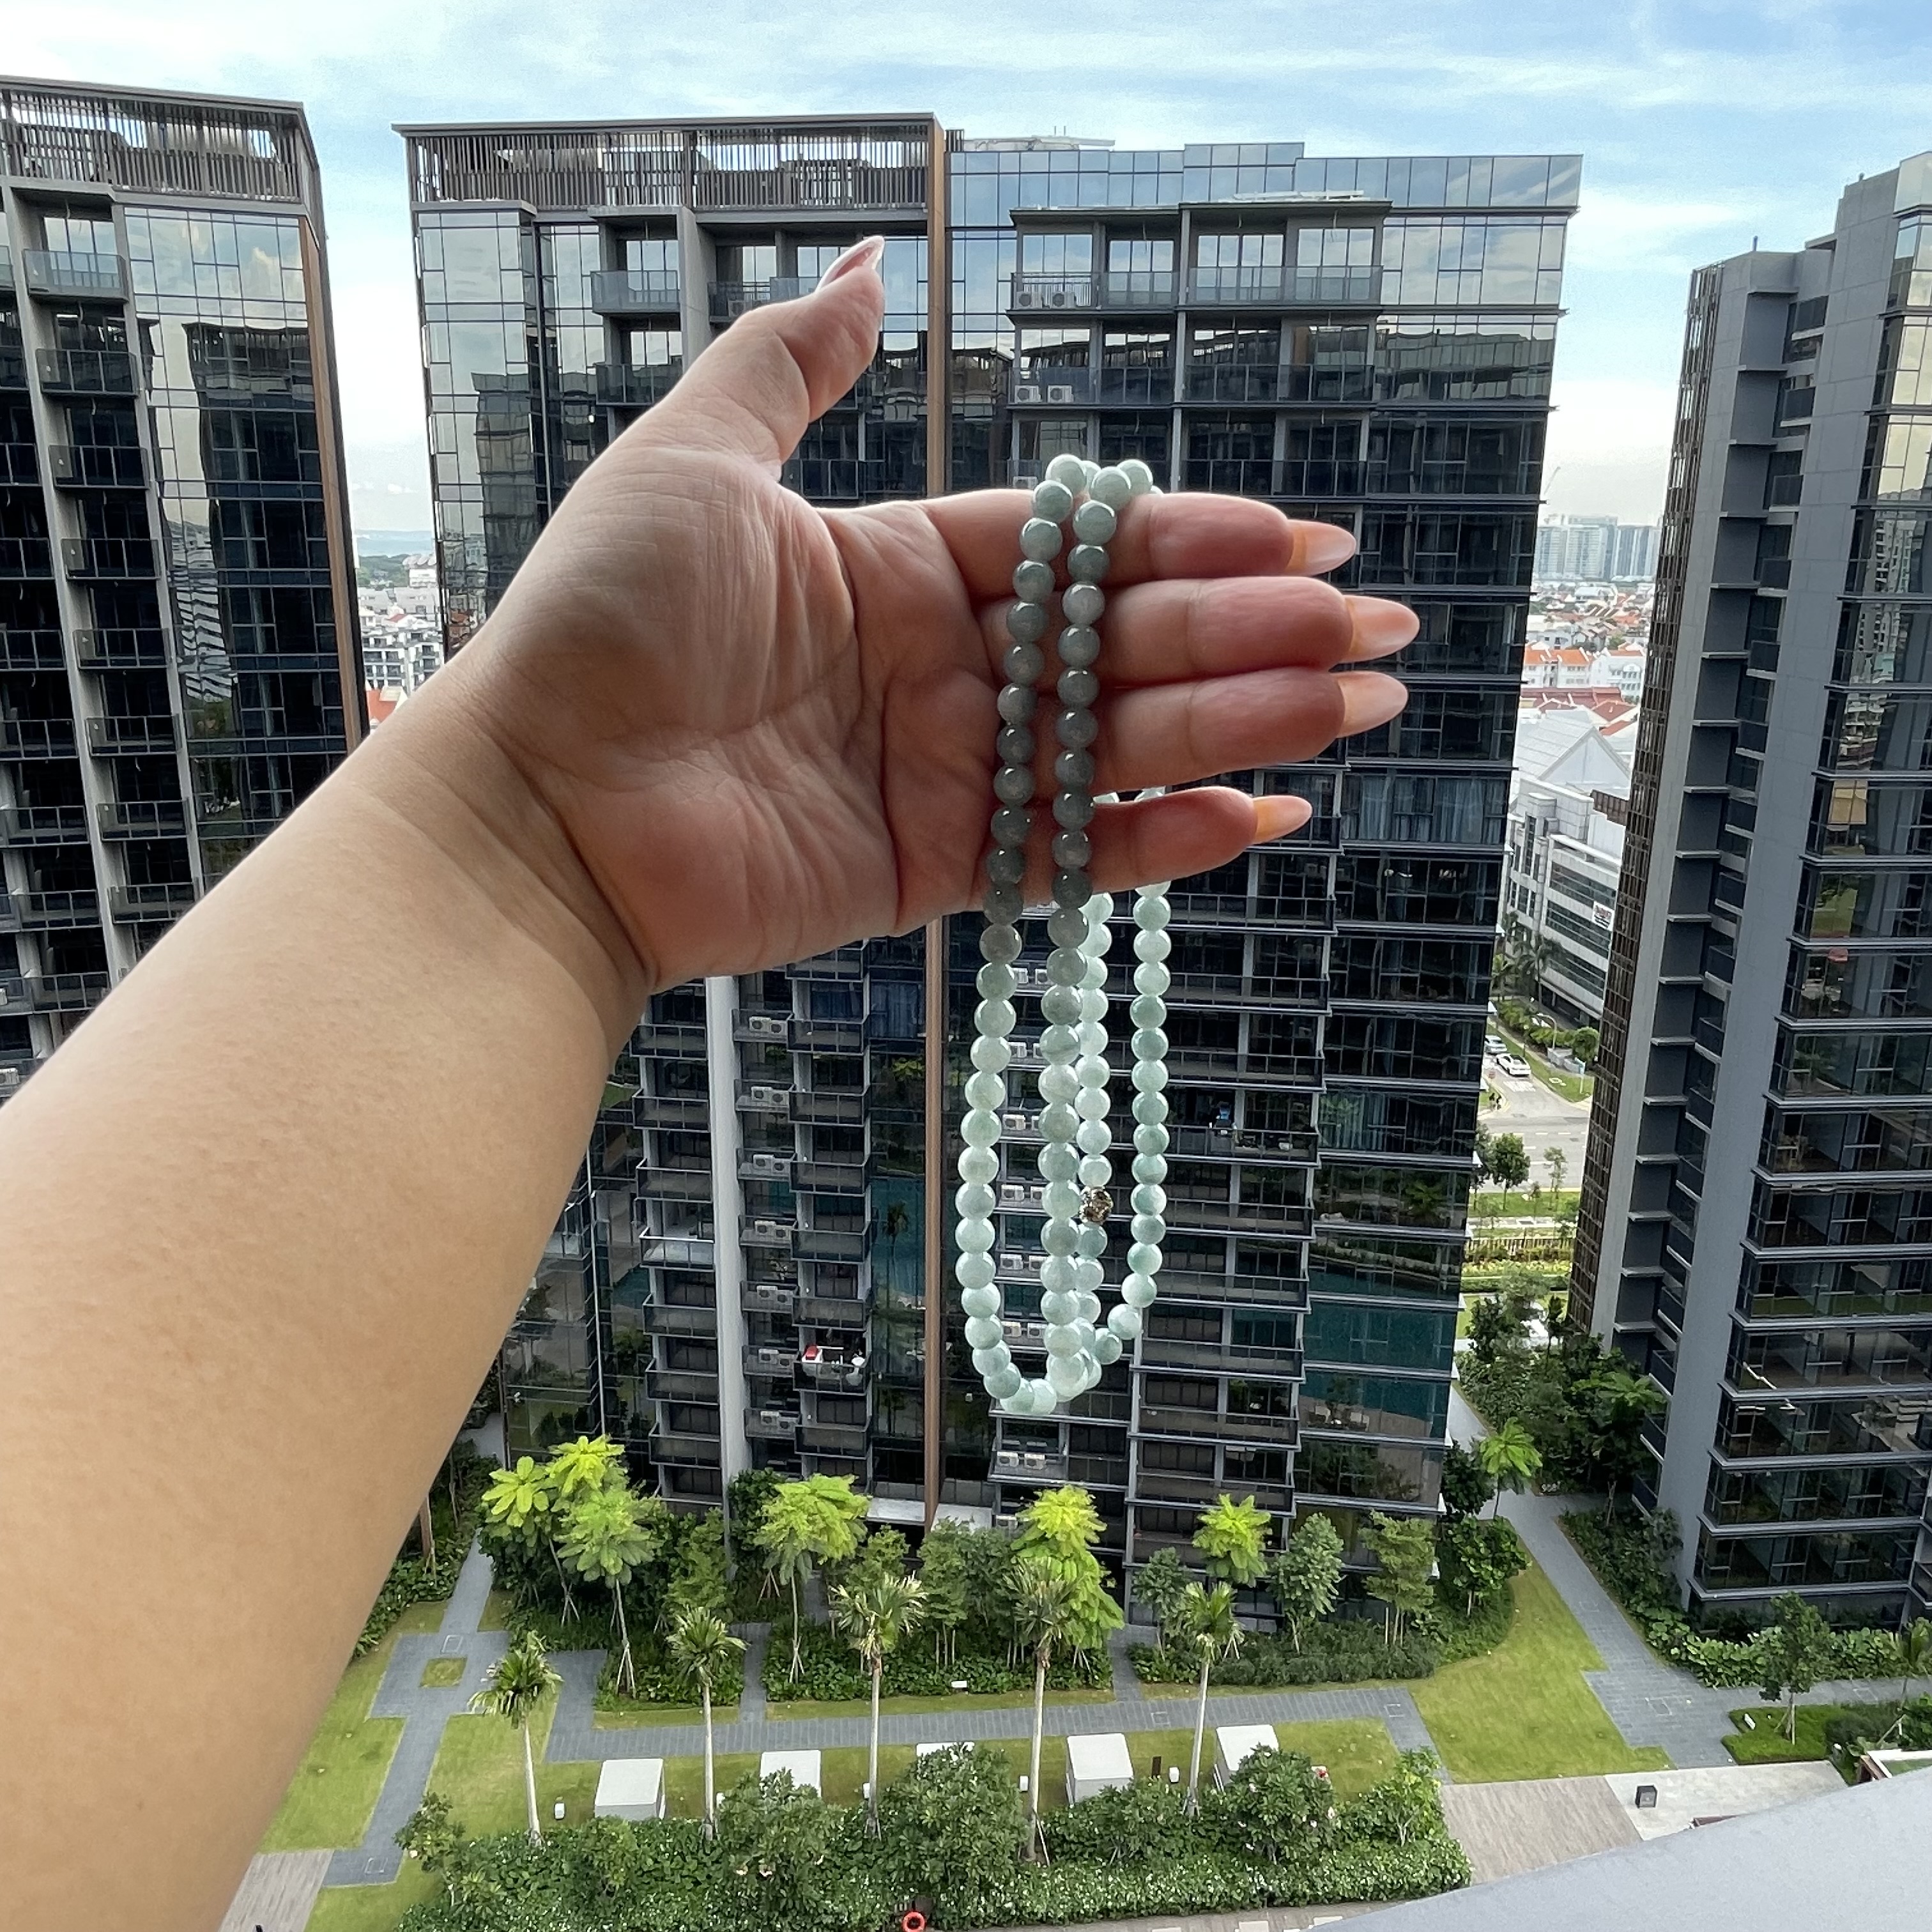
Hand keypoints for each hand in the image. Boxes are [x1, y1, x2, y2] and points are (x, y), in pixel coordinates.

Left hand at [426, 237, 1411, 1009]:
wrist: (540, 801)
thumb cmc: (603, 620)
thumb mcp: (695, 456)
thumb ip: (789, 366)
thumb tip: (860, 268)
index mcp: (898, 569)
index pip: (1076, 550)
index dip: (1192, 543)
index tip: (1303, 540)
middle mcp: (937, 668)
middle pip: (1122, 645)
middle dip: (1253, 635)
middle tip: (1377, 632)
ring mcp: (942, 774)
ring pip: (1118, 742)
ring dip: (1243, 726)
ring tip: (1359, 706)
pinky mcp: (932, 872)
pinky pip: (1070, 854)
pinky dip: (1163, 840)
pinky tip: (1263, 812)